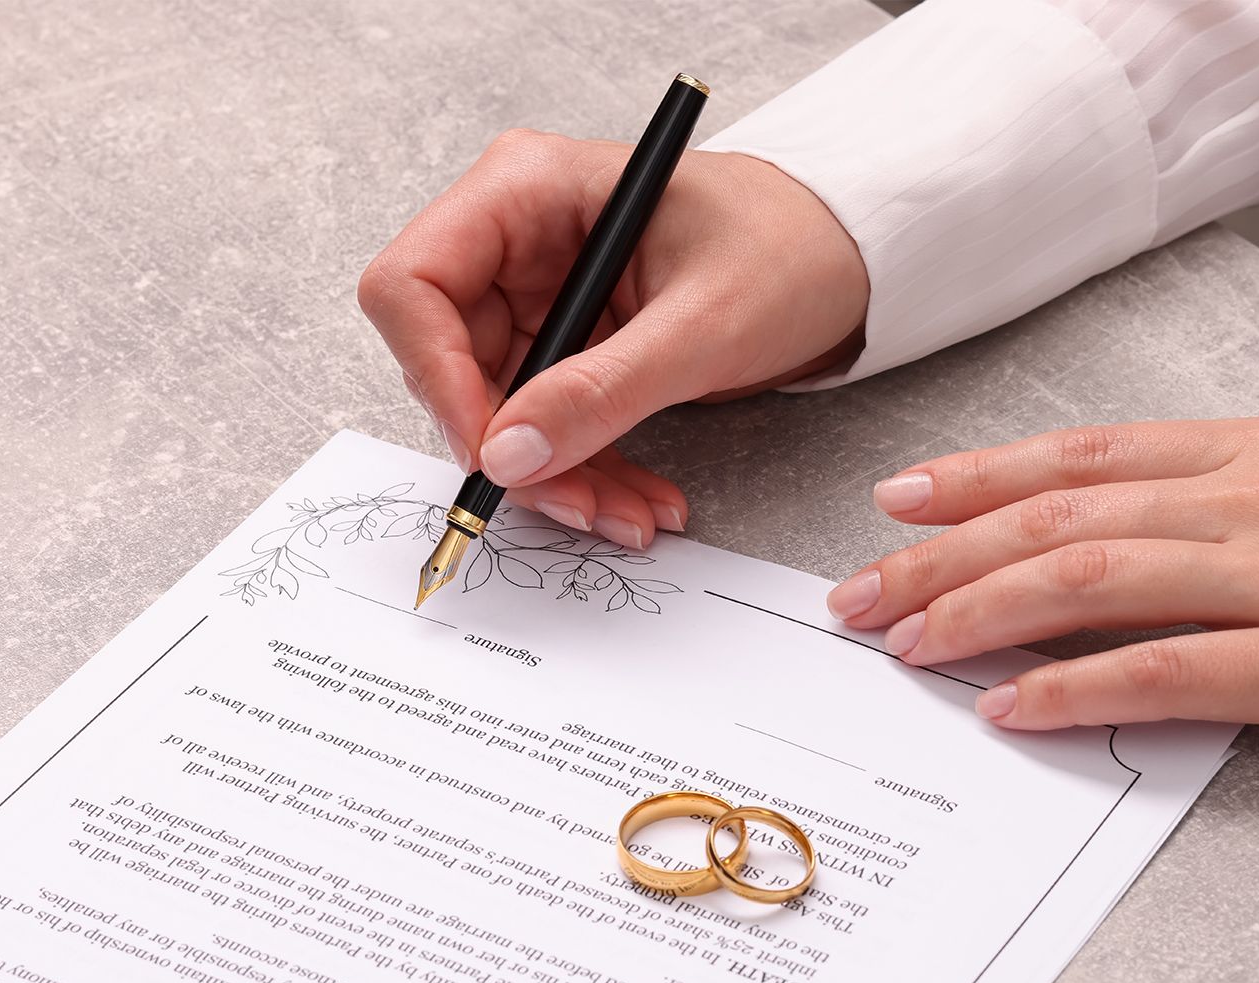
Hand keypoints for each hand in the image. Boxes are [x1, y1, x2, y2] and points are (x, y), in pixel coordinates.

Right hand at [358, 130, 868, 546]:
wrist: (844, 260)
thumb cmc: (788, 248)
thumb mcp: (704, 322)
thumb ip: (605, 388)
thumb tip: (509, 454)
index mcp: (526, 190)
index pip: (413, 285)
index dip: (433, 376)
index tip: (491, 452)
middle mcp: (514, 241)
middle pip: (448, 364)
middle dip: (512, 450)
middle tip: (582, 508)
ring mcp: (537, 298)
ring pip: (498, 413)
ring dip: (556, 478)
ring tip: (632, 516)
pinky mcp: (567, 347)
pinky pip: (544, 427)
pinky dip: (585, 472)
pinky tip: (639, 499)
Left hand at [826, 409, 1258, 748]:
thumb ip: (1242, 487)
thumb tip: (1141, 510)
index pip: (1086, 455)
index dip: (981, 477)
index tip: (901, 498)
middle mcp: (1258, 499)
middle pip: (1061, 515)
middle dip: (943, 555)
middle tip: (860, 592)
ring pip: (1092, 578)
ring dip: (981, 613)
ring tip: (906, 645)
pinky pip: (1166, 672)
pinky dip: (1075, 688)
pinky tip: (1012, 709)